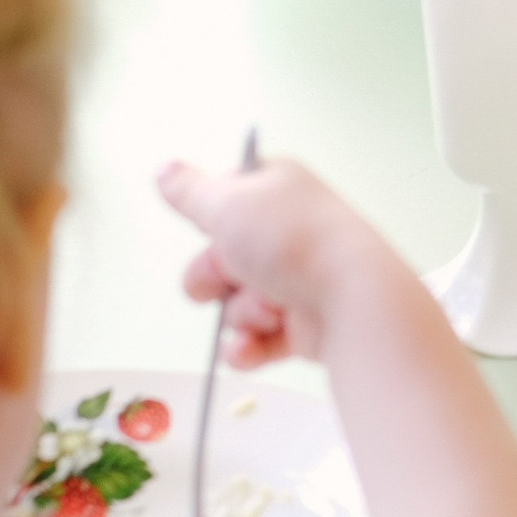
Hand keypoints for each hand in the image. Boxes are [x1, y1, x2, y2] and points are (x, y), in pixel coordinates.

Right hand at [156, 157, 400, 370]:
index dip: (210, 218)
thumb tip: (165, 168)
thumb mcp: (226, 204)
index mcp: (277, 189)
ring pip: (236, 303)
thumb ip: (190, 191)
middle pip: (220, 258)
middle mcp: (287, 231)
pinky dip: (251, 347)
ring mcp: (296, 278)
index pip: (225, 198)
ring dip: (242, 312)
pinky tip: (254, 347)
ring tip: (269, 308)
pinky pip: (256, 340)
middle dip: (213, 277)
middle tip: (225, 279)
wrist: (351, 299)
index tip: (214, 225)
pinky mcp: (302, 323)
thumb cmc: (290, 241)